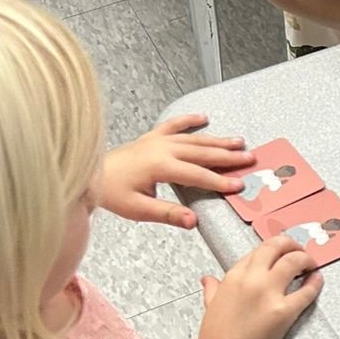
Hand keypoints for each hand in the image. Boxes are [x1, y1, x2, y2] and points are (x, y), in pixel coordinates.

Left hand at [100, 115, 250, 228]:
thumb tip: (192, 221)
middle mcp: (161, 149)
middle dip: (228, 156)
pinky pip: (173, 124)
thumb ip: (168, 214)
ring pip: (194, 138)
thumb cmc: (111, 192)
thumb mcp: (139, 209)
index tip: (238, 185)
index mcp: (160, 166)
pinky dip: (188, 120)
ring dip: (217, 140)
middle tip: (249, 158)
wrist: (90, 175)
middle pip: (202, 152)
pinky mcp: (151, 137)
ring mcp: (157, 140)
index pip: (198, 175)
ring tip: (238, 142)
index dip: (220, 181)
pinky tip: (203, 117)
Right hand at [196, 235, 320, 338]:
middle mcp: (252, 279)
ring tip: (310, 263)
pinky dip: (315, 282)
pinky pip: (307, 290)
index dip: (273, 248)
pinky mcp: (285, 310)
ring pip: (294, 261)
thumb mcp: (211, 307)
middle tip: (299, 250)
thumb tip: (208, 280)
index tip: (280, 251)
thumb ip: (213, 290)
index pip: (258, 250)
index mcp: (234, 276)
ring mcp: (269, 293)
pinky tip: (317, 279)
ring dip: (306, 259)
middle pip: (277, 247)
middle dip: (292, 245)